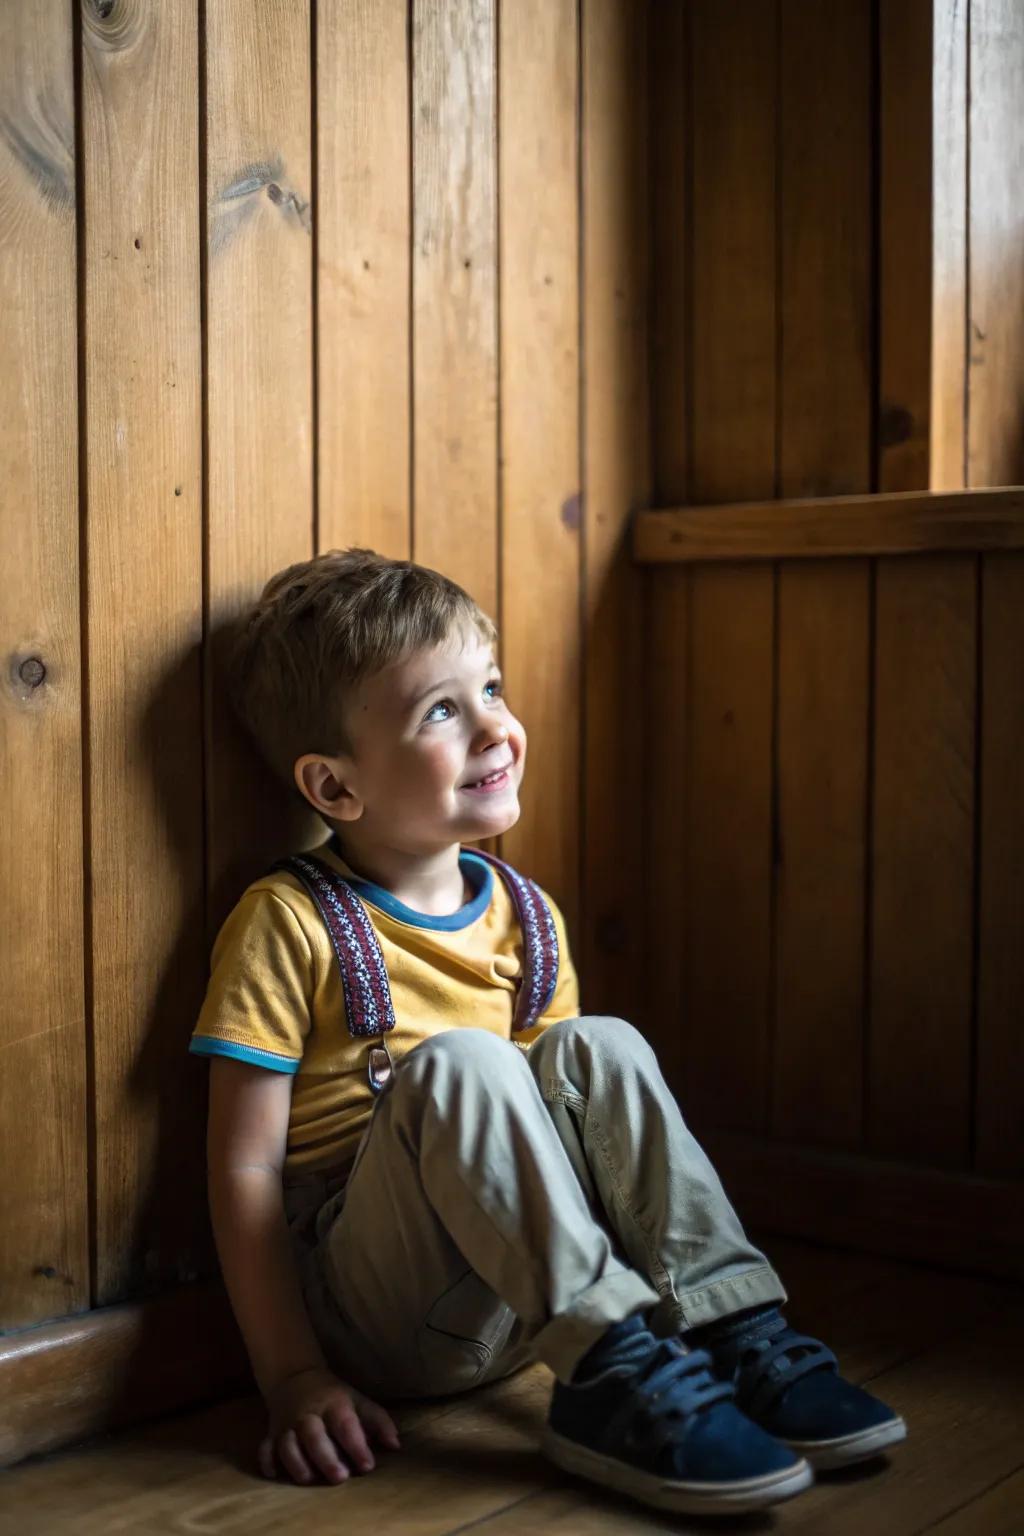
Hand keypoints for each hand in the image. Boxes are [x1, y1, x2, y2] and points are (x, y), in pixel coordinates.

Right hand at [260, 1366, 400, 1484]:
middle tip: (340, 1477)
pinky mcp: (271, 1433)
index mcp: (334, 1404)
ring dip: (297, 1463)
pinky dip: (268, 1461)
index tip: (368, 1466)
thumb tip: (395, 1445)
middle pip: (314, 1436)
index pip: (346, 1425)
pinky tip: (275, 1474)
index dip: (357, 1446)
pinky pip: (265, 1448)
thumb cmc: (334, 1397)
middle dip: (326, 1457)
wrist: (295, 1378)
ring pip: (287, 1444)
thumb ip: (378, 1422)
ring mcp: (287, 1425)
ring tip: (310, 1478)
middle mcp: (308, 1415)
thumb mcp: (358, 1401)